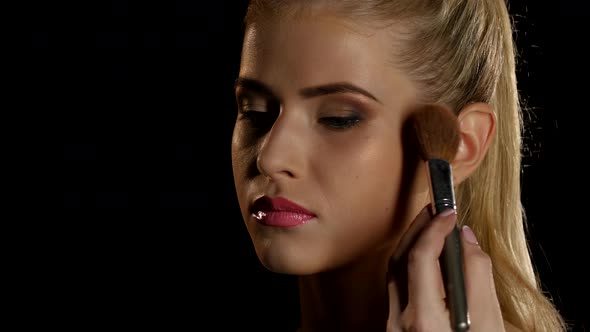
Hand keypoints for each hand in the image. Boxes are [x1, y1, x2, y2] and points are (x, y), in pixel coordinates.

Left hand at [386, 206, 504, 330]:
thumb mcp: (489, 320)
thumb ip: (477, 275)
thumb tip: (466, 237)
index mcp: (423, 317)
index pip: (420, 258)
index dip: (434, 229)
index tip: (449, 213)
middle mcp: (400, 321)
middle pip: (399, 261)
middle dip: (418, 230)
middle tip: (435, 211)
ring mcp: (394, 326)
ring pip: (395, 274)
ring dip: (411, 246)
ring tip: (431, 228)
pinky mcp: (396, 328)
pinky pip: (397, 289)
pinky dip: (410, 266)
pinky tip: (427, 259)